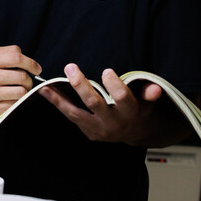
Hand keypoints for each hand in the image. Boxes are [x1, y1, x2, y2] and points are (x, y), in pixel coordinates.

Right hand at [0, 45, 41, 119]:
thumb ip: (10, 53)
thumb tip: (32, 64)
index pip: (16, 57)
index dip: (30, 63)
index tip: (36, 69)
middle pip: (21, 76)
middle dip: (29, 80)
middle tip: (27, 82)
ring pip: (20, 92)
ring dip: (24, 92)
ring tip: (19, 90)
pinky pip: (14, 105)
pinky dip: (17, 103)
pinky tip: (12, 99)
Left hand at [39, 63, 163, 144]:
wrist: (133, 133)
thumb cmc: (139, 109)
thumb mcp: (147, 102)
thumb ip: (149, 94)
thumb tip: (155, 89)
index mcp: (130, 113)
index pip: (123, 100)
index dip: (115, 86)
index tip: (107, 71)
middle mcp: (113, 123)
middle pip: (95, 104)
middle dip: (81, 86)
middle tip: (70, 67)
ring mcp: (98, 130)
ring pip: (77, 113)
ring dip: (61, 98)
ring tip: (48, 85)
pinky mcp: (88, 132)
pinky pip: (71, 116)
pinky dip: (58, 104)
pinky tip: (46, 92)